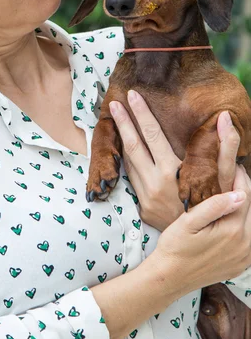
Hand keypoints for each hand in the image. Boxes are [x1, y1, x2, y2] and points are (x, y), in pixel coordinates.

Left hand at [109, 90, 239, 230]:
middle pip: (133, 144)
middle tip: (113, 102)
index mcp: (173, 171)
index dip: (142, 113)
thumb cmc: (216, 206)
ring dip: (120, 139)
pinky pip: (130, 178)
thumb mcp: (222, 177)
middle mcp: (155, 182)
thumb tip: (224, 118)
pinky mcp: (142, 206)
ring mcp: (145, 195)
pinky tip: (122, 147)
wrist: (201, 244)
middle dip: (122, 121)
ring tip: (114, 119)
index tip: (132, 95)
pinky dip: (125, 160)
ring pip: (128, 161)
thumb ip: (224, 146)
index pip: (152, 135)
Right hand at [151, 165, 250, 296]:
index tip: (233, 165)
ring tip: (232, 194)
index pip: (245, 195)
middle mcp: (245, 245)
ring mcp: (245, 257)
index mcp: (233, 231)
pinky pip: (250, 239)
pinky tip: (232, 217)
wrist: (170, 278)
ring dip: (245, 208)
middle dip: (244, 190)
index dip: (240, 177)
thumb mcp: (189, 222)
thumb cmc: (175, 247)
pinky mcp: (241, 264)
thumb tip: (239, 194)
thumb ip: (214, 206)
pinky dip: (244, 225)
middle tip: (233, 175)